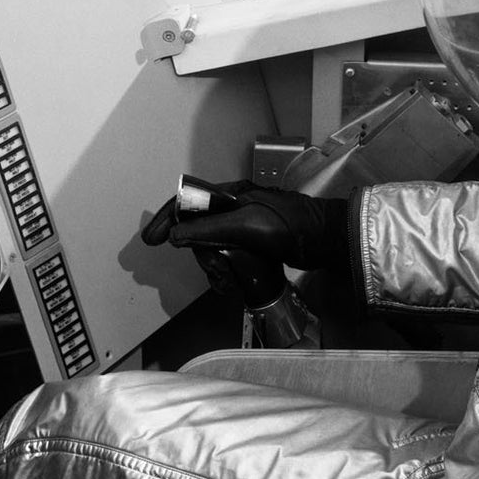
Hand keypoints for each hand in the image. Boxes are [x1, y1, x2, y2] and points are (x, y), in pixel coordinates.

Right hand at [142, 180, 349, 274]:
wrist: (328, 240)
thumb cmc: (288, 227)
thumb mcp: (245, 225)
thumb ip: (208, 229)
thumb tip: (175, 237)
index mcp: (231, 193)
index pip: (189, 201)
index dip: (167, 218)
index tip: (150, 239)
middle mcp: (235, 207)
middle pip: (200, 230)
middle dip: (202, 254)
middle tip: (214, 274)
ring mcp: (246, 227)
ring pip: (214, 247)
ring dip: (215, 267)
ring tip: (225, 283)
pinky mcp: (256, 244)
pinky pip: (230, 257)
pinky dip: (227, 271)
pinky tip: (231, 285)